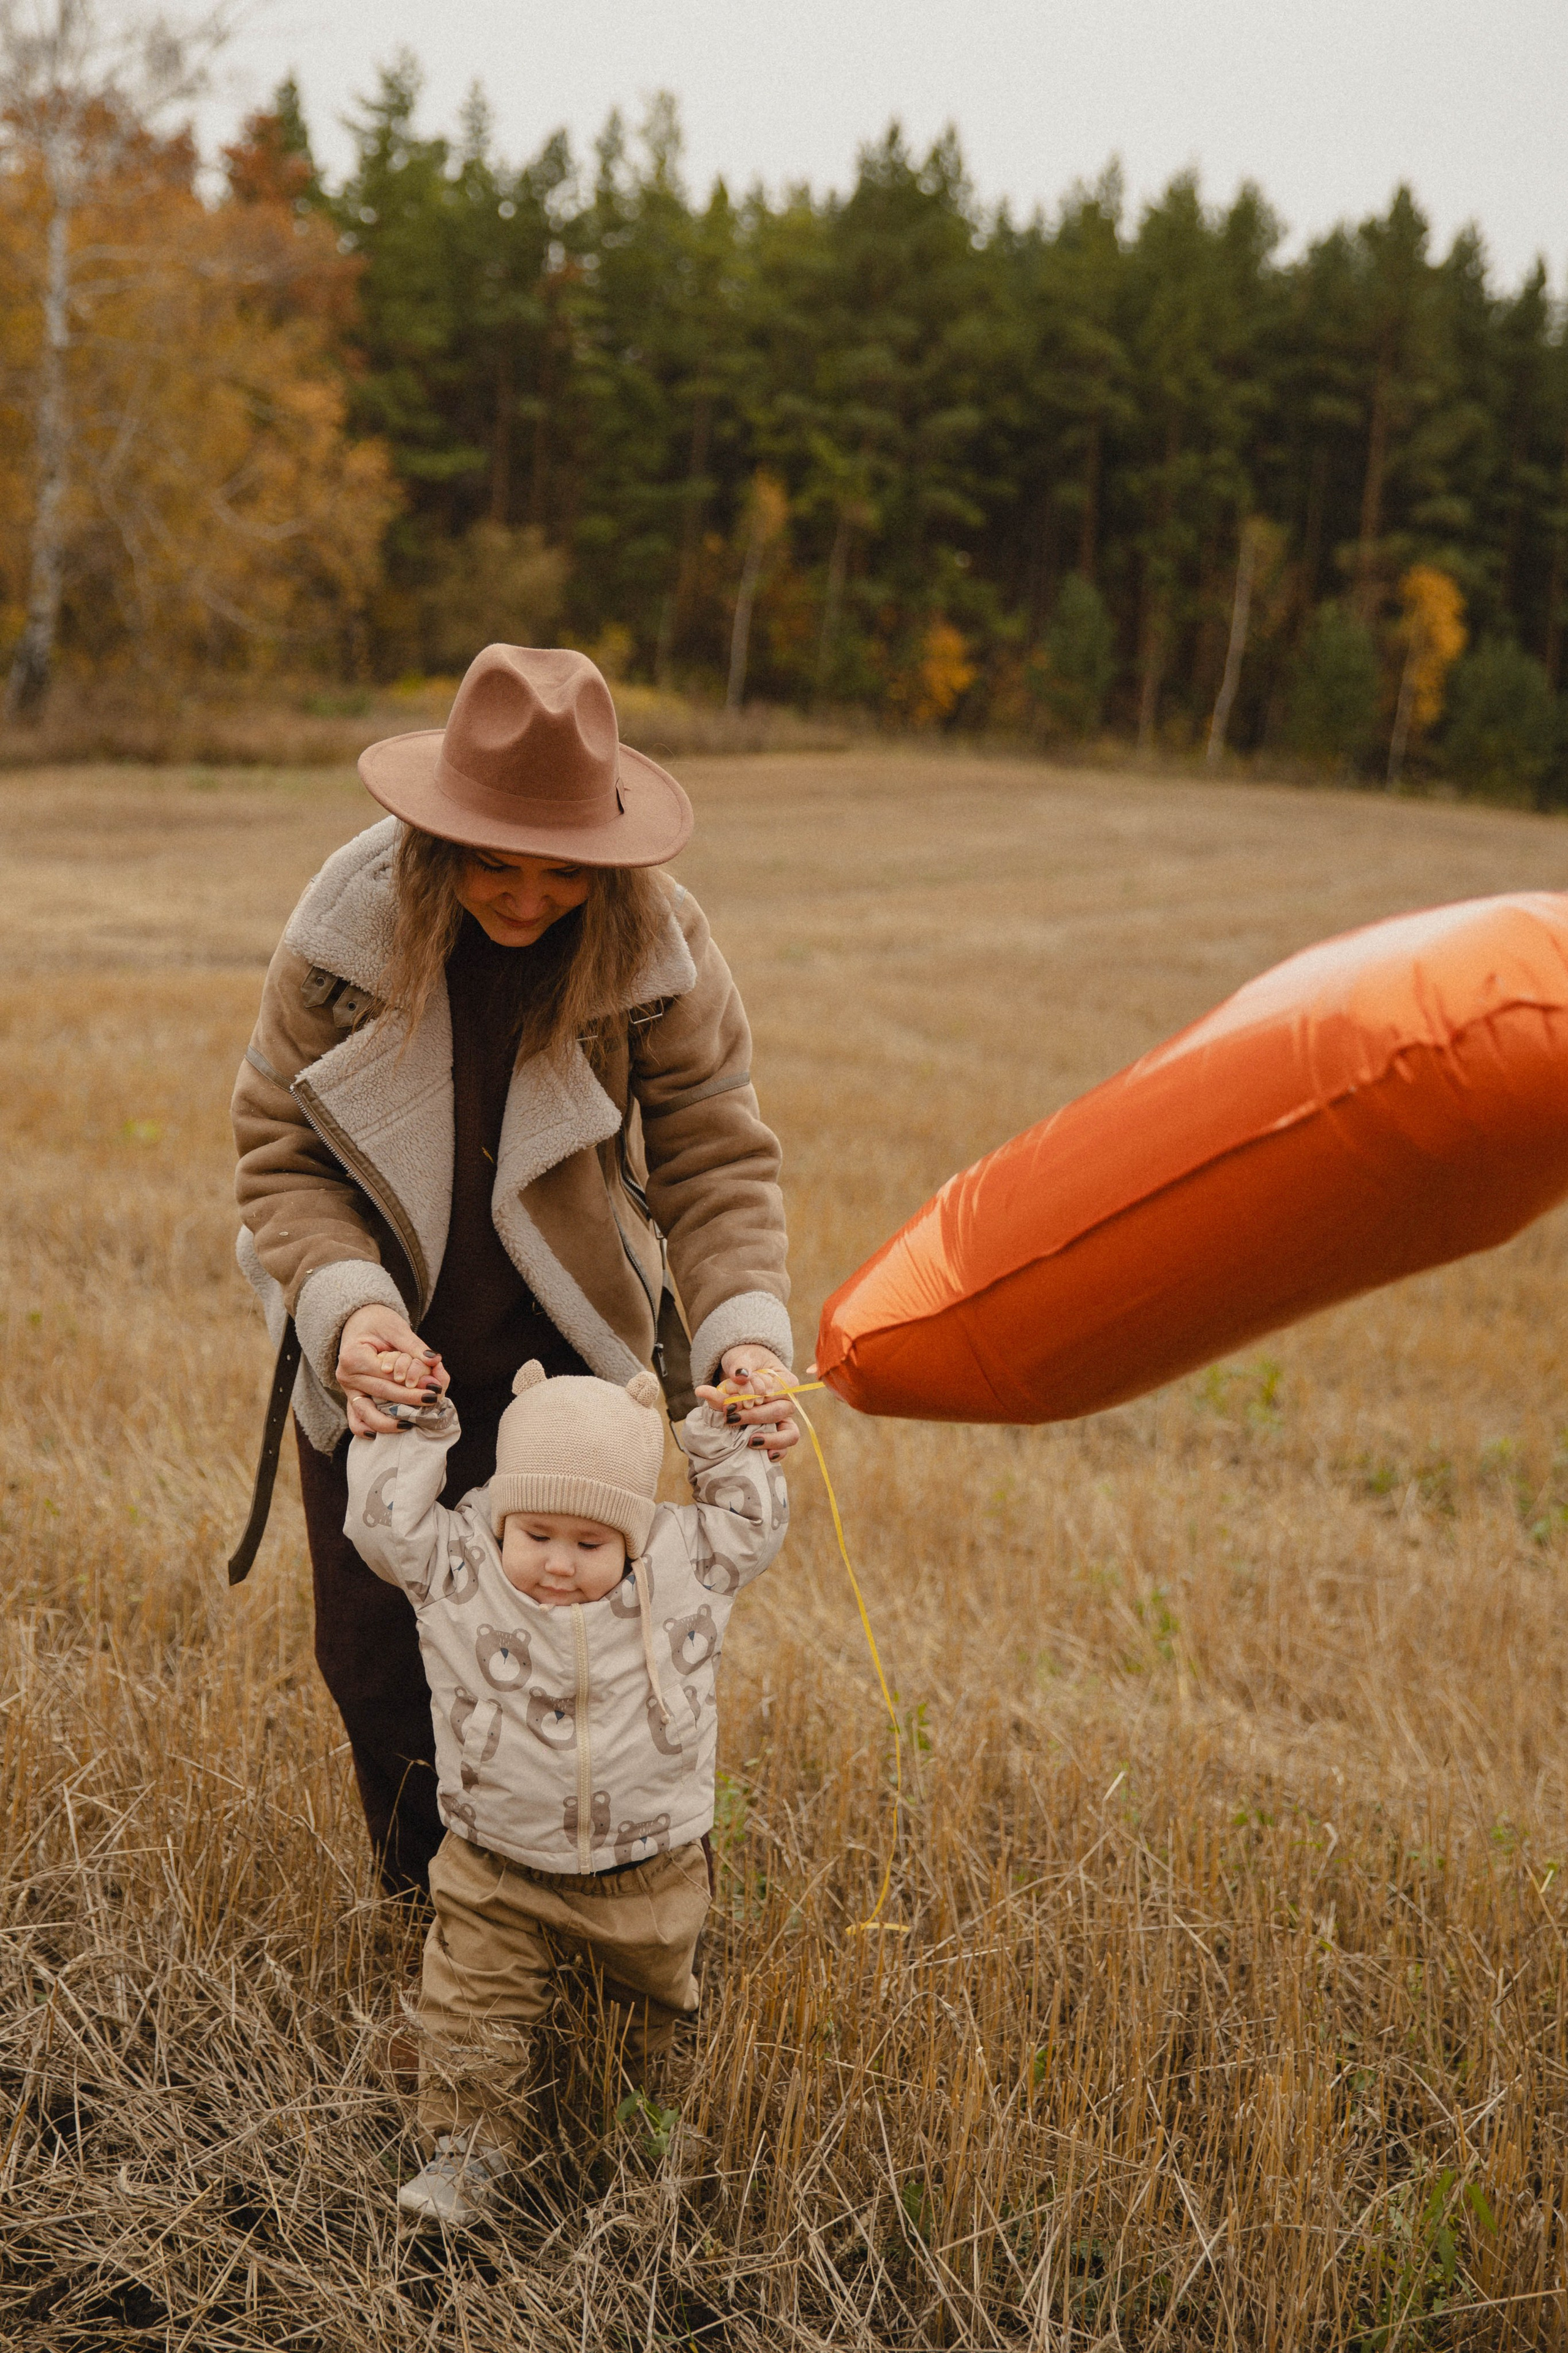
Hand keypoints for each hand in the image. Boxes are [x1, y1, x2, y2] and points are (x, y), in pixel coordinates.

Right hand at [337, 1303, 446, 1436]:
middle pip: (381, 1393)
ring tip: (411, 1424)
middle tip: (433, 1400)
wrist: (357, 1322)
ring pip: (365, 1413)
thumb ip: (413, 1345)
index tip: (435, 1387)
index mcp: (353, 1356)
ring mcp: (347, 1388)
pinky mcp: (351, 1396)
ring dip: (388, 1422)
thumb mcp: (395, 1327)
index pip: (387, 1376)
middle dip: (409, 1400)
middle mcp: (346, 1375)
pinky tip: (384, 1432)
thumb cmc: (376, 1322)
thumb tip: (434, 1360)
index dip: (412, 1384)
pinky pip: (355, 1418)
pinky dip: (367, 1428)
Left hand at [702, 1345, 798, 1459]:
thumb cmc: (745, 1363)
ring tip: (750, 1441)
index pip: (774, 1392)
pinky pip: (785, 1446)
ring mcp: (785, 1419)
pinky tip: (766, 1456)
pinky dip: (778, 1452)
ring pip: (789, 1434)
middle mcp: (789, 1401)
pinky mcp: (778, 1432)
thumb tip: (730, 1378)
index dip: (753, 1399)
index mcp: (787, 1381)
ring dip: (770, 1439)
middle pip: (778, 1412)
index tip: (729, 1404)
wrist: (746, 1370)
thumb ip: (736, 1368)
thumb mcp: (739, 1360)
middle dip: (753, 1417)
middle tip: (731, 1418)